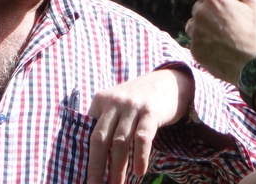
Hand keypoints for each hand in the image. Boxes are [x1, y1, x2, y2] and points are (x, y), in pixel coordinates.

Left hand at [85, 68, 192, 183]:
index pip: (87, 132)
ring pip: (120, 141)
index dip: (85, 155)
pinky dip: (140, 156)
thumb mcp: (118, 104)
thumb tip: (96, 158)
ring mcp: (133, 106)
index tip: (84, 176)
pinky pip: (142, 137)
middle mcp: (114, 102)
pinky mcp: (151, 111)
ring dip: (118, 167)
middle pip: (100, 138)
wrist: (170, 81)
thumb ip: (106, 122)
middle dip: (96, 166)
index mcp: (101, 100)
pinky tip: (139, 172)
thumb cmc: (140, 99)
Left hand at [188, 0, 255, 84]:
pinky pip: (195, 43)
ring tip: (224, 39)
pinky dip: (204, 46)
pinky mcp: (194, 50)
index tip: (227, 11)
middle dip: (210, 15)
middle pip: (199, 8)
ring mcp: (195, 33)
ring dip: (203, 29)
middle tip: (229, 27)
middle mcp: (200, 14)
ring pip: (194, 26)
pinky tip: (220, 51)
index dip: (216, 1)